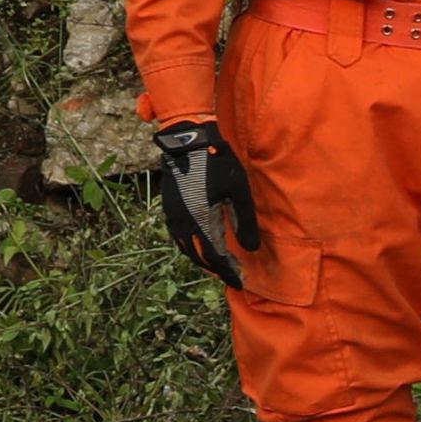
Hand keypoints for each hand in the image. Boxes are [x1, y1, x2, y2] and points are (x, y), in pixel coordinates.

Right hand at [148, 120, 257, 278]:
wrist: (188, 140)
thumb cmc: (217, 162)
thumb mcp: (238, 192)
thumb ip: (244, 222)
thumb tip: (251, 249)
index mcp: (200, 221)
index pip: (214, 257)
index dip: (227, 271)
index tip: (240, 281)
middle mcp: (182, 222)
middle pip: (199, 256)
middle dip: (216, 268)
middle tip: (233, 275)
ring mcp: (172, 215)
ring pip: (186, 248)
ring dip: (203, 258)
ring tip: (219, 264)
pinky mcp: (169, 207)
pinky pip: (179, 236)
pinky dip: (191, 246)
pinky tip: (202, 244)